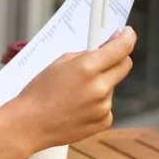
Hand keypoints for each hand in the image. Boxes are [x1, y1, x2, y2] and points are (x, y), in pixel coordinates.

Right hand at [7, 27, 135, 153]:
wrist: (30, 124)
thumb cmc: (39, 92)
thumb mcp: (58, 63)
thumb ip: (84, 54)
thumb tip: (103, 48)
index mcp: (87, 68)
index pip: (121, 48)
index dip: (127, 37)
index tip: (128, 33)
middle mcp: (99, 87)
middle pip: (124, 65)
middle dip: (118, 57)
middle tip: (106, 56)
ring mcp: (103, 106)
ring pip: (112, 85)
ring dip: (101, 82)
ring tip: (75, 91)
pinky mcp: (104, 121)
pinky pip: (107, 104)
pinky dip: (97, 102)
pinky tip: (78, 106)